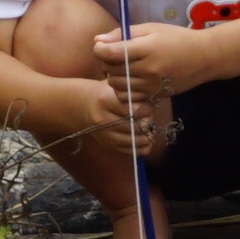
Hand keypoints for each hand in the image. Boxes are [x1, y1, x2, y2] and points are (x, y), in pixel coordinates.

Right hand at [62, 72, 177, 155]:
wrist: (85, 106)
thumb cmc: (108, 93)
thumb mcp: (118, 87)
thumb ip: (134, 94)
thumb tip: (154, 104)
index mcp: (105, 101)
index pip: (134, 110)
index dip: (147, 109)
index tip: (149, 105)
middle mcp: (102, 119)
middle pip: (136, 127)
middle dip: (148, 122)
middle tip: (150, 117)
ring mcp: (104, 135)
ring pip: (136, 141)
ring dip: (148, 135)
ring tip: (148, 127)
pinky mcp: (108, 146)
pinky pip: (133, 151)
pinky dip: (143, 146)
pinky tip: (145, 137)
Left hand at [101, 21, 218, 105]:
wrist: (204, 58)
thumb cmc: (177, 38)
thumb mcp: (151, 28)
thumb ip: (124, 34)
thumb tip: (97, 40)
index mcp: (147, 49)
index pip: (110, 53)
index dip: (99, 49)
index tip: (101, 45)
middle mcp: (148, 70)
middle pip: (110, 70)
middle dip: (105, 62)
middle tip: (114, 55)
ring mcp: (151, 85)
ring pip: (115, 85)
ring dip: (112, 76)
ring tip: (122, 67)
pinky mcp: (153, 95)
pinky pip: (126, 96)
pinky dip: (122, 89)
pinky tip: (129, 79)